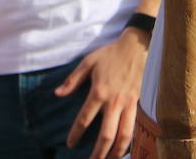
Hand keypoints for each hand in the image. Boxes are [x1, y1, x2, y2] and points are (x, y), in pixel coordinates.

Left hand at [55, 29, 150, 158]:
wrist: (136, 47)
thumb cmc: (110, 54)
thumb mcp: (88, 62)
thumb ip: (72, 80)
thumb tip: (57, 94)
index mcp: (99, 91)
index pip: (85, 118)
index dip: (76, 133)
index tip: (70, 144)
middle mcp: (114, 101)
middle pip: (106, 134)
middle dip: (98, 152)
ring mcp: (128, 104)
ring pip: (123, 135)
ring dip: (116, 152)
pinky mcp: (138, 104)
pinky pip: (134, 127)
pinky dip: (129, 141)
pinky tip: (123, 148)